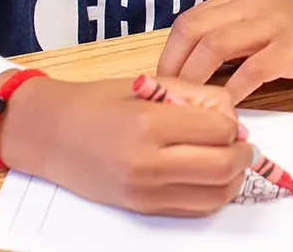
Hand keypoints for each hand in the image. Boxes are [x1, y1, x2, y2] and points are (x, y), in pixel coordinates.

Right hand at [0, 75, 250, 215]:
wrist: (50, 135)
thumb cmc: (96, 103)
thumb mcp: (148, 84)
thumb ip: (194, 95)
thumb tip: (231, 116)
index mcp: (148, 124)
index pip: (219, 129)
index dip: (231, 122)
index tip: (225, 117)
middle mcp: (148, 163)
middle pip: (224, 166)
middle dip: (242, 152)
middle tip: (238, 140)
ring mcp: (145, 192)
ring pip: (217, 194)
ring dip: (233, 176)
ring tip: (225, 157)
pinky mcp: (143, 209)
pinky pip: (196, 208)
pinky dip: (213, 193)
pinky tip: (207, 173)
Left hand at [156, 0, 292, 102]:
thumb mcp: (265, 24)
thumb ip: (233, 37)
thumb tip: (191, 70)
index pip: (187, 21)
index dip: (167, 54)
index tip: (161, 85)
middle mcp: (253, 5)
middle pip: (193, 31)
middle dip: (172, 67)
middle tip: (168, 99)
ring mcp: (274, 24)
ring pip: (215, 46)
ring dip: (195, 80)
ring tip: (190, 107)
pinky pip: (252, 70)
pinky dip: (232, 91)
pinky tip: (226, 110)